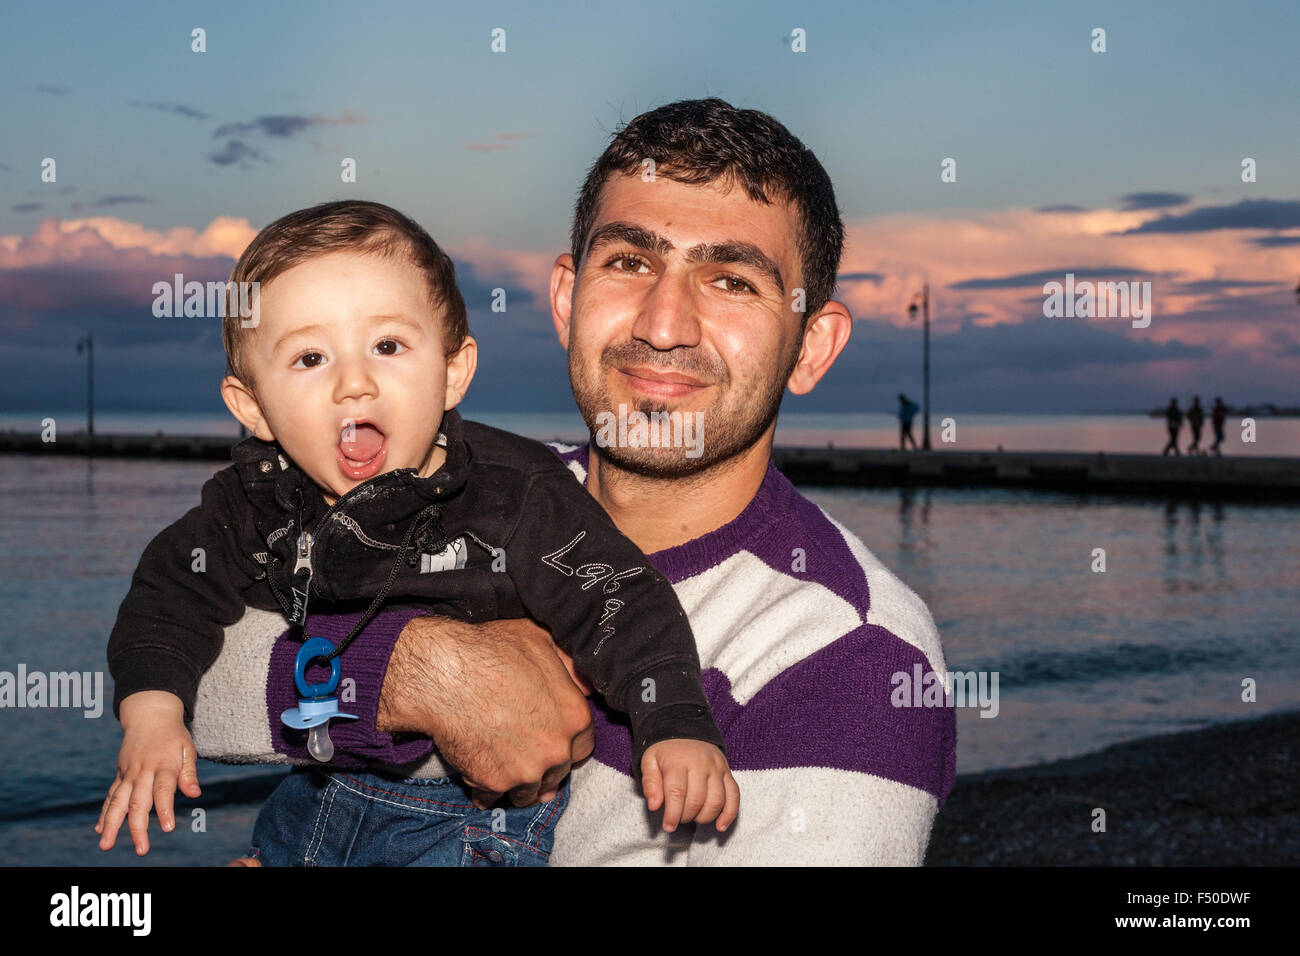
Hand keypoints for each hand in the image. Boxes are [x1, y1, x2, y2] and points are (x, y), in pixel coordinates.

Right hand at [95, 690, 200, 854]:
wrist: (149, 715)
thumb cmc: (173, 735)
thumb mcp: (188, 748)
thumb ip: (189, 773)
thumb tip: (194, 794)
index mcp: (163, 765)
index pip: (163, 790)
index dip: (165, 809)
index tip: (167, 828)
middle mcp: (143, 771)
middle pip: (138, 802)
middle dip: (138, 827)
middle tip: (141, 849)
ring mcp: (128, 773)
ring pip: (118, 802)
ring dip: (112, 825)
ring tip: (106, 845)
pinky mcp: (120, 774)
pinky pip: (111, 796)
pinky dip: (104, 813)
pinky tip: (101, 830)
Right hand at [376, 616, 594, 810]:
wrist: (446, 674)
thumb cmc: (492, 652)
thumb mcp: (542, 642)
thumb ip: (570, 666)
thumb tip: (585, 684)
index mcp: (575, 717)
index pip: (583, 745)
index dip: (566, 742)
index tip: (551, 739)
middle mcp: (557, 749)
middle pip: (558, 773)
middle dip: (544, 766)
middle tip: (525, 755)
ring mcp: (527, 771)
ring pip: (528, 792)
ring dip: (518, 784)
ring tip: (503, 768)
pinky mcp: (494, 783)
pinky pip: (492, 798)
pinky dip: (484, 790)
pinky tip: (477, 774)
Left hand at [641, 739, 739, 832]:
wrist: (685, 729)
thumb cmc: (665, 751)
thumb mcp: (649, 761)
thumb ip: (650, 783)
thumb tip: (654, 806)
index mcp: (679, 761)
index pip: (677, 793)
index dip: (673, 814)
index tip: (668, 826)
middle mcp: (701, 764)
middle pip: (697, 800)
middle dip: (686, 816)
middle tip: (678, 818)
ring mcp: (717, 768)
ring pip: (716, 801)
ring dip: (704, 817)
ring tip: (693, 817)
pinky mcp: (727, 772)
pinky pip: (734, 795)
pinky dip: (729, 814)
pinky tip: (720, 826)